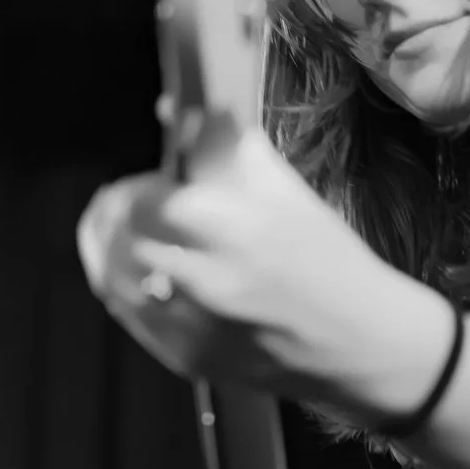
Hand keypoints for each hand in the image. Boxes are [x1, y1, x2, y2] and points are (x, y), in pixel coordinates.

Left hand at [76, 112, 400, 403]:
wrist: (362, 342)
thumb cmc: (327, 256)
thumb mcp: (286, 190)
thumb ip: (223, 144)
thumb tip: (172, 108)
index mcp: (234, 228)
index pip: (144, 202)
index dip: (134, 188)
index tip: (148, 181)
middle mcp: (207, 280)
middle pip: (119, 241)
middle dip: (112, 218)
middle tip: (121, 205)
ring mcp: (194, 327)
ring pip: (114, 282)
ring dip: (107, 252)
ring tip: (116, 234)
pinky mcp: (189, 361)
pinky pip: (132, 318)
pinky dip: (124, 290)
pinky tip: (139, 273)